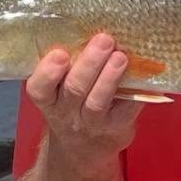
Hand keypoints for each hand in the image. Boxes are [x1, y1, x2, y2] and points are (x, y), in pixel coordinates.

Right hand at [25, 34, 140, 168]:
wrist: (83, 150)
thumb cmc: (72, 108)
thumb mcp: (59, 93)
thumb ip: (67, 70)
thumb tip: (90, 30)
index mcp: (48, 100)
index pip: (39, 89)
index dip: (48, 72)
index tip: (60, 53)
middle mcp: (66, 113)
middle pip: (75, 89)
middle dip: (89, 63)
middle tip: (104, 40)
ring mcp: (92, 123)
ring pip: (98, 101)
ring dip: (110, 77)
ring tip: (121, 57)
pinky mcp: (116, 128)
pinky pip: (126, 110)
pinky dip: (135, 92)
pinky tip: (141, 75)